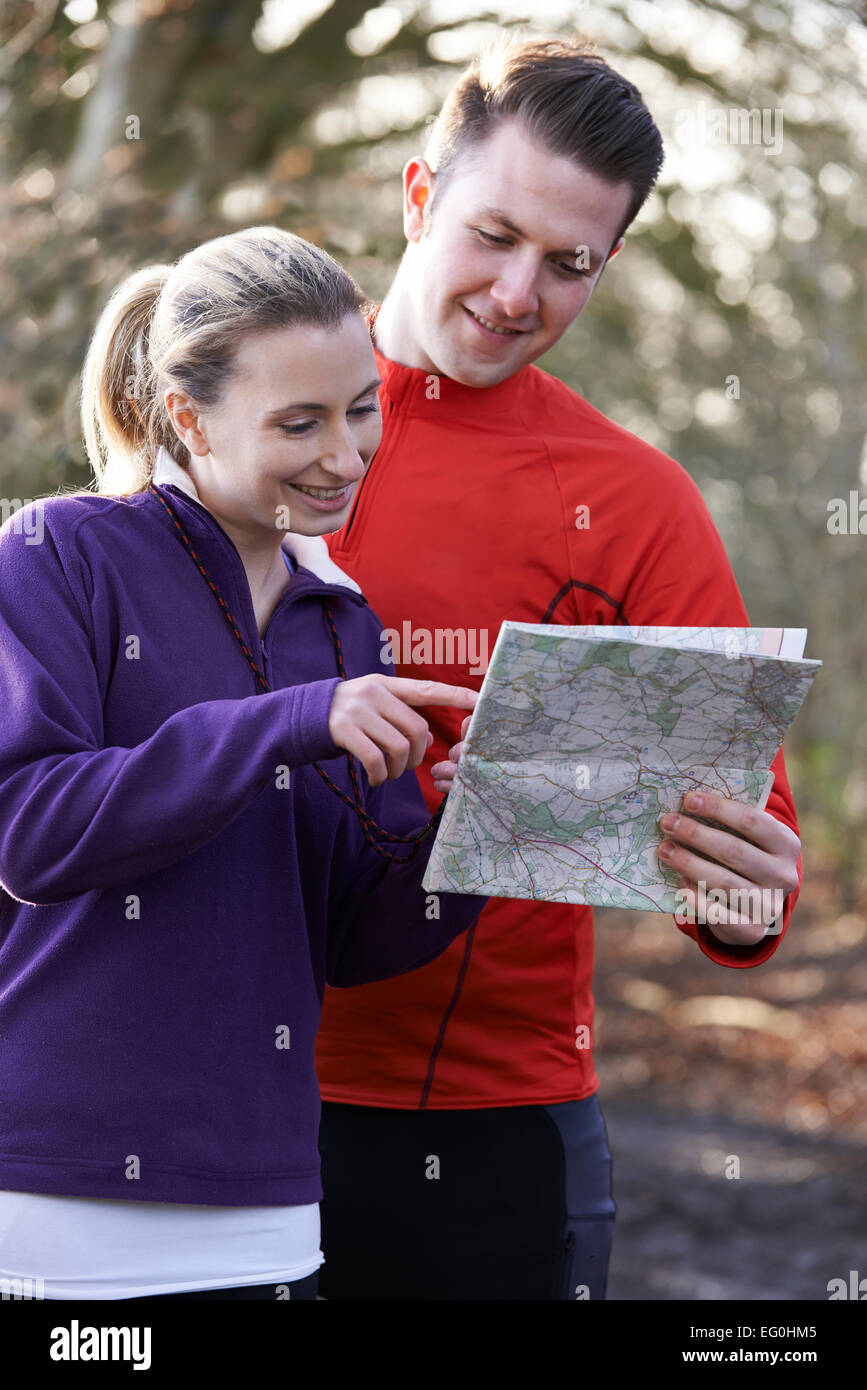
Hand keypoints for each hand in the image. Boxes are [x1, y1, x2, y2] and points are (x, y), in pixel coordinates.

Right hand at [328, 676, 476, 787]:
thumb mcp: (375, 709)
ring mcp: (358, 710)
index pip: (427, 690)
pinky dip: (380, 775)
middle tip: (406, 767)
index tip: (479, 700)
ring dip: (398, 769)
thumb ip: (402, 720)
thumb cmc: (346, 716)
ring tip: (388, 775)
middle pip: (416, 729)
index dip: (455, 695)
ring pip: (399, 747)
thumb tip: (429, 741)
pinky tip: (375, 779)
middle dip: (417, 756)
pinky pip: (375, 759)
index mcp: (386, 685)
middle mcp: (374, 693)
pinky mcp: (344, 730)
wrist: (301, 716)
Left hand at [657, 790, 799, 946]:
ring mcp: (770, 905)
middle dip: (695, 834)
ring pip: (723, 881)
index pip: (752, 821)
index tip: (688, 800)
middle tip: (667, 823)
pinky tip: (680, 882)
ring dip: (689, 863)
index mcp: (787, 844)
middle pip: (733, 851)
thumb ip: (729, 823)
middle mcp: (784, 875)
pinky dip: (696, 897)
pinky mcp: (753, 930)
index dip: (718, 808)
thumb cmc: (746, 859)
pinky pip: (718, 913)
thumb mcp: (750, 839)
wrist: (757, 908)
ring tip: (665, 850)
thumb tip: (688, 801)